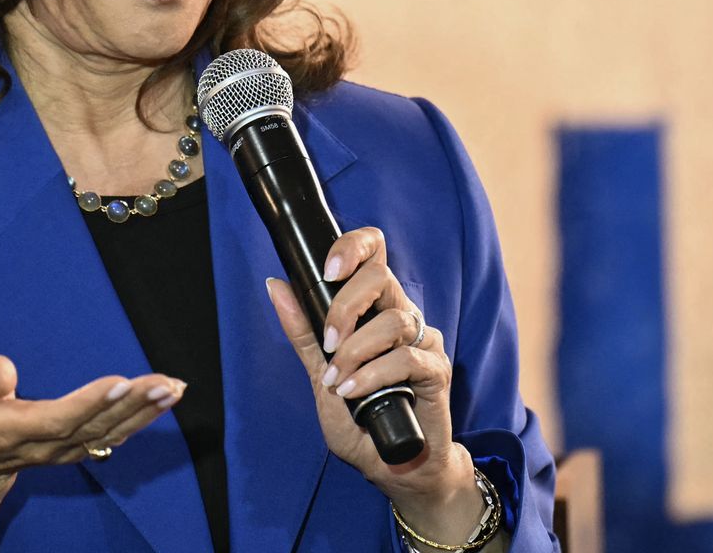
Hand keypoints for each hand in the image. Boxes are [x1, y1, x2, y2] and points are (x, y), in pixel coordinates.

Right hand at [0, 354, 184, 489]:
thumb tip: (4, 370)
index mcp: (10, 430)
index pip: (56, 420)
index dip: (89, 404)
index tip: (120, 383)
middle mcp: (42, 446)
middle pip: (92, 428)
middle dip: (131, 407)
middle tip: (165, 384)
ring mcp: (61, 451)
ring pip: (107, 434)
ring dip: (144, 413)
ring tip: (173, 389)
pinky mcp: (73, 447)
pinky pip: (111, 436)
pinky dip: (140, 420)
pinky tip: (161, 402)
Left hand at [266, 227, 483, 540]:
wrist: (393, 464)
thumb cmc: (360, 418)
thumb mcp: (320, 373)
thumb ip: (303, 331)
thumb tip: (276, 285)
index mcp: (374, 308)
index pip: (374, 252)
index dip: (354, 247)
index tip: (328, 270)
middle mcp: (402, 316)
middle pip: (382, 276)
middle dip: (346, 305)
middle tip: (328, 341)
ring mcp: (423, 341)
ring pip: (394, 320)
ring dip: (356, 351)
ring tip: (336, 381)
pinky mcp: (437, 370)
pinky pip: (407, 359)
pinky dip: (374, 375)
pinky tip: (354, 392)